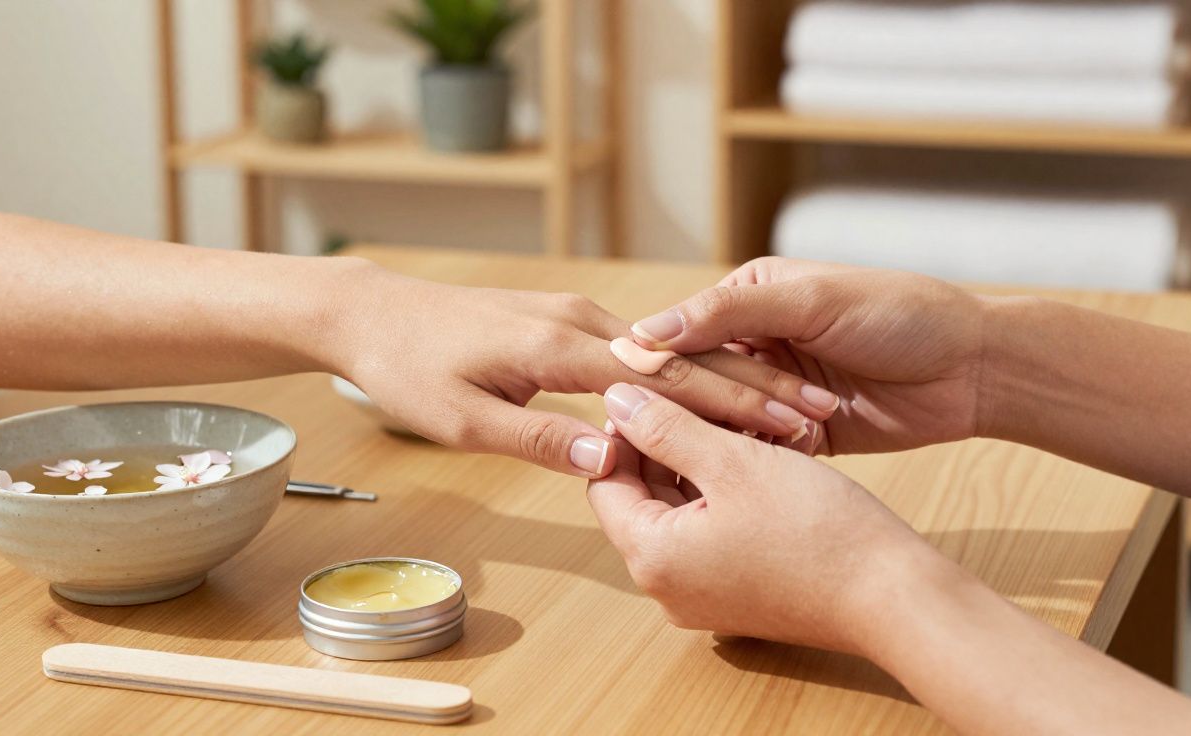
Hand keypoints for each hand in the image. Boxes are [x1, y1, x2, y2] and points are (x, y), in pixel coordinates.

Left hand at [329, 261, 838, 477]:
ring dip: (731, 377)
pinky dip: (690, 368)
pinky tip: (720, 387)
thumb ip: (540, 436)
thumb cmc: (411, 369)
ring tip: (791, 403)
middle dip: (753, 386)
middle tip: (817, 413)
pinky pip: (644, 347)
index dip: (729, 406)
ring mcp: (577, 315)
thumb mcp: (463, 419)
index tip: (786, 425)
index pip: (664, 380)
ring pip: (672, 350)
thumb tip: (612, 456)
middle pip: (684, 357)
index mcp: (559, 344)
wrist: (373, 313)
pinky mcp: (570, 320)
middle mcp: (580, 320)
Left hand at [586, 383, 929, 652]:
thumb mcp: (733, 462)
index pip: (605, 481)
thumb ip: (666, 428)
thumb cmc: (817, 528)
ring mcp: (703, 596)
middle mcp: (667, 587)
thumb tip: (614, 399)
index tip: (655, 389)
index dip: (624, 429)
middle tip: (695, 396)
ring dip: (696, 464)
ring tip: (730, 420)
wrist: (892, 597)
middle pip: (639, 497)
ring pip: (679, 511)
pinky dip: (721, 493)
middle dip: (662, 443)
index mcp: (652, 557)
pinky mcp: (738, 594)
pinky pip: (710, 533)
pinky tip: (753, 455)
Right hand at [628, 257, 986, 453]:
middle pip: (699, 382)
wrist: (974, 368)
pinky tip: (747, 476)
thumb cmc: (900, 313)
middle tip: (664, 439)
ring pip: (725, 421)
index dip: (657, 365)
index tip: (624, 394)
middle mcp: (755, 342)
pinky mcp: (801, 434)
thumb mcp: (812, 300)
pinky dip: (757, 461)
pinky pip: (761, 451)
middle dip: (694, 409)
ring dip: (728, 438)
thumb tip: (646, 331)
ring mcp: (776, 390)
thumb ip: (730, 312)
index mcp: (748, 297)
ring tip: (710, 460)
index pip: (683, 333)